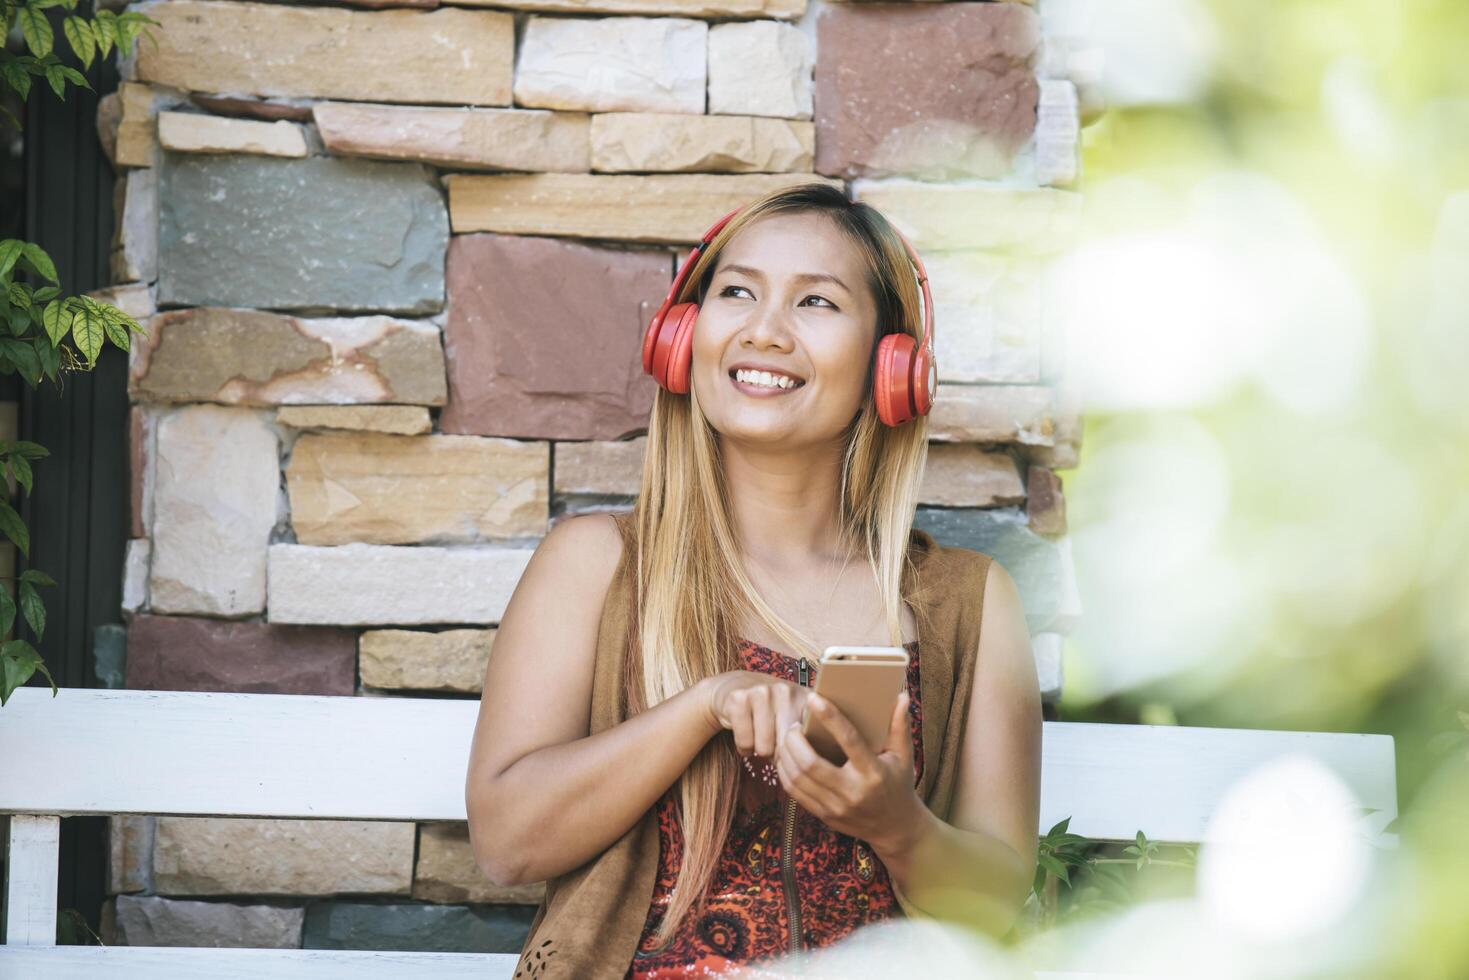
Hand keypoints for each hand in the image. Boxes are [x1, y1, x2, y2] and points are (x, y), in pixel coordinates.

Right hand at [703, 670, 813, 761]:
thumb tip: (805, 766)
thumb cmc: (772, 713)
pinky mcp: (739, 699)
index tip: (794, 752)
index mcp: (806, 698)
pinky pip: (744, 742)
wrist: (739, 686)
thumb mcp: (796, 719)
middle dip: (779, 755)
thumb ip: (809, 737)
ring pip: (764, 748)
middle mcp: (787, 691)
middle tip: (774, 745)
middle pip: (786, 747)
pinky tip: (747, 735)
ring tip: (760, 739)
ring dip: (759, 751)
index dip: (799, 755)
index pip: (809, 740)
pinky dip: (744, 747)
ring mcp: (762, 692)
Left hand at [775, 689, 924, 853]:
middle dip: (794, 740)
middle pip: (810, 763)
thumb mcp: (904, 756)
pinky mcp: (824, 816)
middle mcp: (852, 792)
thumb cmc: (898, 785)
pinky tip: (786, 758)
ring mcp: (836, 807)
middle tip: (793, 724)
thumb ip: (900, 726)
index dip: (829, 717)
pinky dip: (785, 772)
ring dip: (785, 755)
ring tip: (787, 738)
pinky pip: (795, 793)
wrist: (895, 828)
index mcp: (873, 772)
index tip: (813, 698)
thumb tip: (901, 696)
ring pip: (797, 778)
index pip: (848, 740)